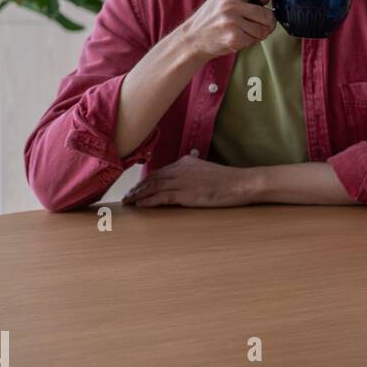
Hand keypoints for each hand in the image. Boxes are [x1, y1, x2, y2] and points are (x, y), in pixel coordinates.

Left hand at [122, 156, 253, 207]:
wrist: (239, 184)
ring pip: (153, 188)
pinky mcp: (185, 194)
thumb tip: (188, 175)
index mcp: (185, 162)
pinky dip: (148, 201)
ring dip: (138, 195)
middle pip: (152, 179)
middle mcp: (180, 170)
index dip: (145, 180)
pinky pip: (161, 198)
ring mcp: (182, 182)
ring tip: (128, 202)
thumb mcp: (207, 170)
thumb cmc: (228, 180)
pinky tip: (140, 205)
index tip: (136, 187)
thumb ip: (194, 172)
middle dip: (137, 188)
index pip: (160, 171)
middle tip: (127, 196)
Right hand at [178, 0, 276, 60]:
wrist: (193, 37)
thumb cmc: (215, 14)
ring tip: (242, 29)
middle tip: (249, 21)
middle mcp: (229, 2)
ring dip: (258, 33)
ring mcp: (230, 20)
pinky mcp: (232, 37)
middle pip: (268, 15)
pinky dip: (250, 41)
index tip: (255, 3)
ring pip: (264, 29)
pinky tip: (238, 37)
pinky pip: (256, 40)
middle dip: (264, 21)